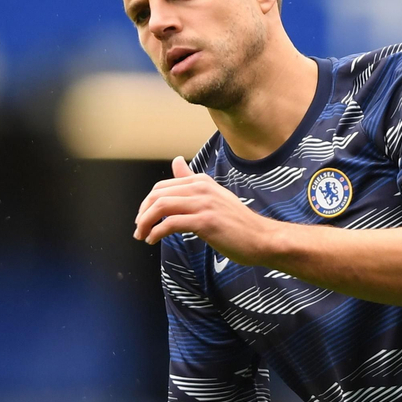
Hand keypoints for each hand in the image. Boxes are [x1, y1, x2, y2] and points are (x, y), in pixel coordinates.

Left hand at [134, 156, 276, 258]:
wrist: (262, 238)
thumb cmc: (239, 222)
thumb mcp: (214, 196)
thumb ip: (192, 180)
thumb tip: (176, 161)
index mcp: (201, 181)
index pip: (162, 186)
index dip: (147, 203)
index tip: (143, 219)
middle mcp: (201, 188)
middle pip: (157, 195)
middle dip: (142, 213)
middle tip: (139, 229)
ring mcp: (203, 204)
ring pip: (160, 207)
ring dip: (145, 223)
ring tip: (142, 236)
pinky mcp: (205, 221)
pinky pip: (170, 223)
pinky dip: (156, 232)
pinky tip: (154, 240)